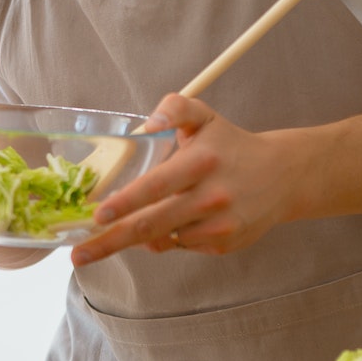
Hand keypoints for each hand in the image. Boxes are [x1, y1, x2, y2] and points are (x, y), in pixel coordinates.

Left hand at [69, 93, 297, 266]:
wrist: (282, 176)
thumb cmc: (230, 144)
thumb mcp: (205, 115)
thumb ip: (175, 107)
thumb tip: (147, 125)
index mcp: (200, 163)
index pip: (155, 186)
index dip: (125, 202)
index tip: (97, 214)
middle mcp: (209, 198)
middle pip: (151, 224)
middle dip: (110, 241)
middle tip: (79, 253)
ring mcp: (217, 226)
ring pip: (162, 239)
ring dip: (136, 237)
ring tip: (116, 230)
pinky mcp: (223, 245)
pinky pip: (180, 245)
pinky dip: (164, 238)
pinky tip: (169, 222)